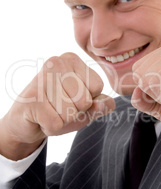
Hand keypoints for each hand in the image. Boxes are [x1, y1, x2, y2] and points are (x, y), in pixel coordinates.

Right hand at [0, 52, 114, 159]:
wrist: (25, 120)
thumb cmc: (59, 110)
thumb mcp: (86, 108)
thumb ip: (101, 105)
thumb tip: (105, 103)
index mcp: (73, 60)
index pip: (97, 86)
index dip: (88, 101)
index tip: (72, 99)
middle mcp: (57, 63)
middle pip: (84, 100)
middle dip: (75, 112)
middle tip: (58, 108)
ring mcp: (42, 78)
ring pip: (70, 112)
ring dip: (62, 120)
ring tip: (50, 112)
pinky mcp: (31, 98)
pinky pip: (56, 123)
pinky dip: (50, 127)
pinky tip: (41, 118)